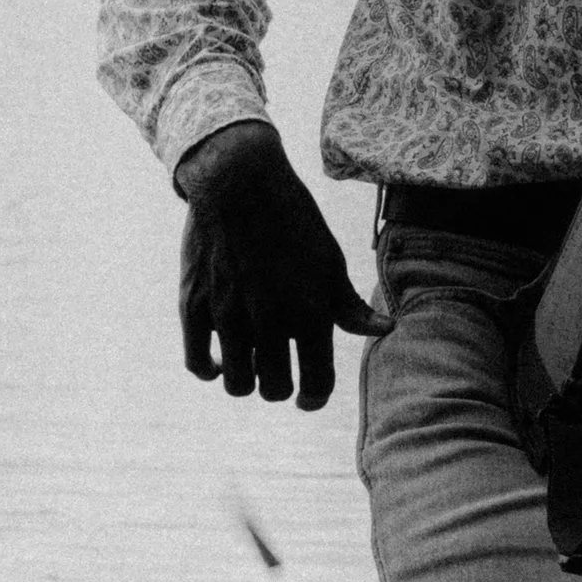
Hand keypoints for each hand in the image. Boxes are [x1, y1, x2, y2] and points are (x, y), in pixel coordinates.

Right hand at [174, 119, 379, 410]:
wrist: (239, 182)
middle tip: (282, 377)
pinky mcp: (194, 307)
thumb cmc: (293, 220)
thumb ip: (351, 306)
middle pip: (275, 390)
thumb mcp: (329, 260)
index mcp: (310, 312)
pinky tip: (219, 362)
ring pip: (237, 385)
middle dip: (281, 389)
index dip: (315, 398)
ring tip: (253, 366)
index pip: (316, 384)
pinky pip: (197, 364)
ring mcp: (228, 317)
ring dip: (247, 381)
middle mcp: (269, 321)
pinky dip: (209, 370)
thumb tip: (387, 330)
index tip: (309, 397)